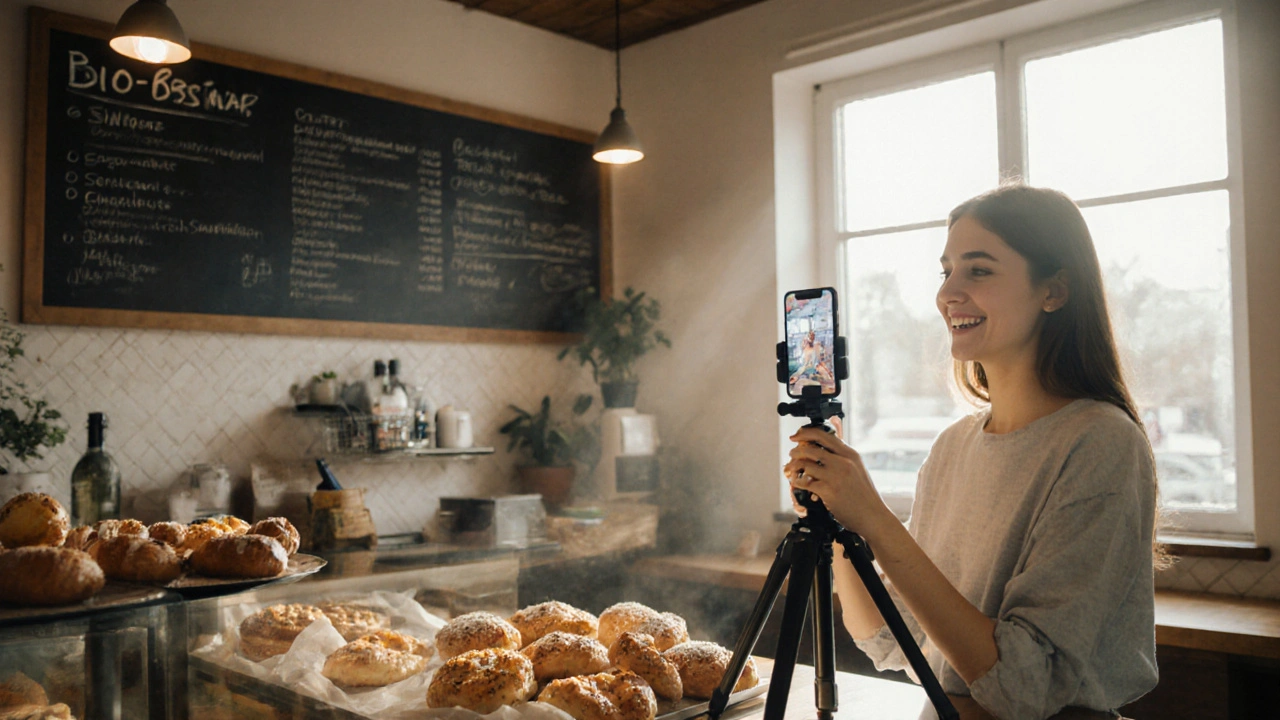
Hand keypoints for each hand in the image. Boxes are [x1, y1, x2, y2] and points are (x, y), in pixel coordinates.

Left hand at [784, 426, 894, 541]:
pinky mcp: (827, 490)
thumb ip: (843, 458)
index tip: (796, 436)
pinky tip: (797, 482)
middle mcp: (843, 461)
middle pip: (811, 448)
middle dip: (796, 451)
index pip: (824, 435)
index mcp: (850, 454)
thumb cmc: (864, 495)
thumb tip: (825, 449)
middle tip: (792, 454)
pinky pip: (805, 482)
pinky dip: (797, 481)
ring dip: (795, 466)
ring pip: (805, 464)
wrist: (872, 516)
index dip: (806, 433)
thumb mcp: (857, 469)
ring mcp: (834, 475)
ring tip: (792, 469)